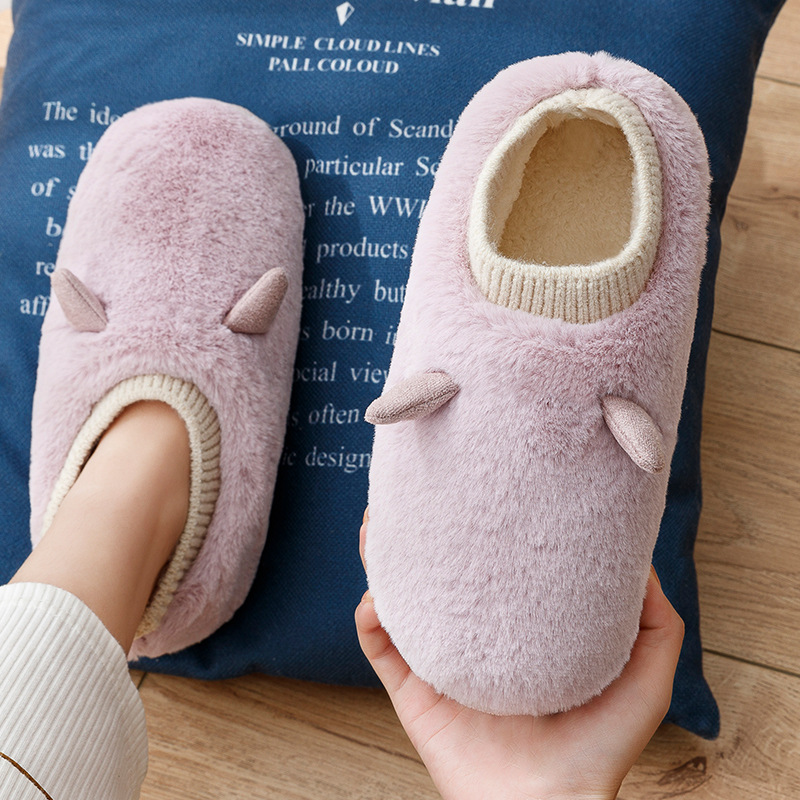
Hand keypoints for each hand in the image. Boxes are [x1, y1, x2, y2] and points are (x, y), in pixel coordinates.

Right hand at [355, 509, 683, 799]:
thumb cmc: (603, 749)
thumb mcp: (645, 677)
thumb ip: (654, 621)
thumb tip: (638, 560)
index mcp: (520, 632)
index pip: (497, 570)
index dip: (488, 530)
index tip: (486, 492)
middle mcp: (478, 640)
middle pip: (442, 576)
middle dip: (426, 535)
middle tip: (417, 496)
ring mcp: (443, 664)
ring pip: (403, 601)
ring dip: (383, 563)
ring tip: (376, 526)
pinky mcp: (415, 695)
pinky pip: (381, 650)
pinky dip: (371, 620)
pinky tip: (376, 598)